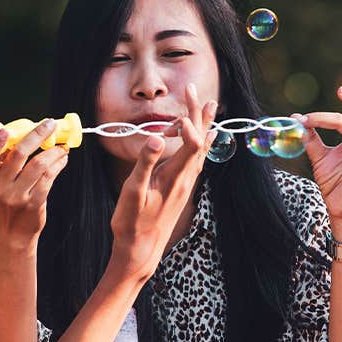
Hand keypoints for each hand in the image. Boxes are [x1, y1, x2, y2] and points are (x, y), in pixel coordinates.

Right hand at [0, 119, 68, 244]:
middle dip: (37, 135)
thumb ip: (9, 161)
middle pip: (19, 154)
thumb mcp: (0, 181)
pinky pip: (49, 178)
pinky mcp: (33, 203)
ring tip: (62, 146)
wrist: (12, 232)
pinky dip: (58, 164)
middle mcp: (0, 186)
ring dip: (54, 151)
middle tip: (50, 124)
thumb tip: (34, 133)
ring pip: (39, 164)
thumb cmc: (8, 199)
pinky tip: (62, 159)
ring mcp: (17, 196)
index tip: (5, 131)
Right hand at [109, 84, 214, 277]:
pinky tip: (203, 141)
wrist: (141, 250)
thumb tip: (157, 137)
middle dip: (199, 115)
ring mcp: (185, 185)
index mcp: (175, 177)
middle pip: (200, 142)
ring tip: (208, 108)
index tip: (183, 101)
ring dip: (203, 127)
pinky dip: (199, 144)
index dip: (191, 120)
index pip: (192, 142)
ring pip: (200, 150)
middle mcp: (186, 179)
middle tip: (194, 91)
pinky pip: (196, 160)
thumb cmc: (133, 223)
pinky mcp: (181, 189)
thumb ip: (145, 163)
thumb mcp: (134, 192)